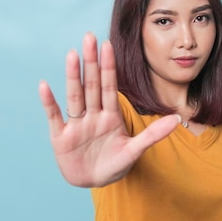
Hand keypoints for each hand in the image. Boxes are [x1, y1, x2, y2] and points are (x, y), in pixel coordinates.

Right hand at [38, 33, 179, 187]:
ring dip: (73, 76)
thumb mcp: (135, 150)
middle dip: (91, 62)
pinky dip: (49, 102)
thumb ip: (153, 134)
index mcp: (110, 115)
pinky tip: (44, 86)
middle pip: (91, 85)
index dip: (108, 67)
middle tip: (89, 37)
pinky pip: (54, 117)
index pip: (109, 86)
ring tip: (71, 55)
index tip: (108, 45)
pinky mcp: (61, 137)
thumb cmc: (114, 164)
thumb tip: (177, 119)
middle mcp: (92, 115)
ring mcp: (76, 125)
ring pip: (75, 96)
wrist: (94, 182)